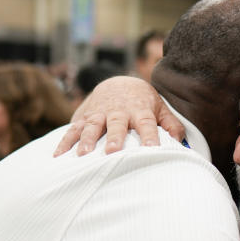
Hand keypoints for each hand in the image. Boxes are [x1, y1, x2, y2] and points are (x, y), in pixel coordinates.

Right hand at [54, 76, 185, 156]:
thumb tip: (181, 142)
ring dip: (87, 140)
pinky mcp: (84, 117)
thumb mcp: (160, 109)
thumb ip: (172, 125)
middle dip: (115, 138)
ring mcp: (99, 114)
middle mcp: (118, 111)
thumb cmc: (143, 102)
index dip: (149, 136)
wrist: (119, 84)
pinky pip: (73, 130)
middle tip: (113, 152)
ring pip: (92, 126)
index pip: (147, 123)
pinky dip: (65, 142)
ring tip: (83, 155)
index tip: (151, 149)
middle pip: (117, 124)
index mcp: (140, 110)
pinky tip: (58, 156)